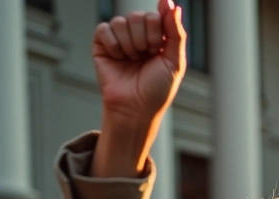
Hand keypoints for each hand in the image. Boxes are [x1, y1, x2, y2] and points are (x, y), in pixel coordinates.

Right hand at [92, 0, 184, 127]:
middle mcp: (138, 33)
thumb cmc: (157, 88)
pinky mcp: (102, 44)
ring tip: (132, 61)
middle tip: (145, 58)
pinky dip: (113, 45)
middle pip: (137, 16)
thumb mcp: (175, 61)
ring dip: (129, 45)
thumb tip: (171, 4)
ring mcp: (119, 37)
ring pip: (120, 22)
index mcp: (157, 35)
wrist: (135, 109)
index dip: (157, 32)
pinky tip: (118, 58)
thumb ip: (176, 31)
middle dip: (144, 40)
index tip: (158, 51)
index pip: (155, 15)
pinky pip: (104, 29)